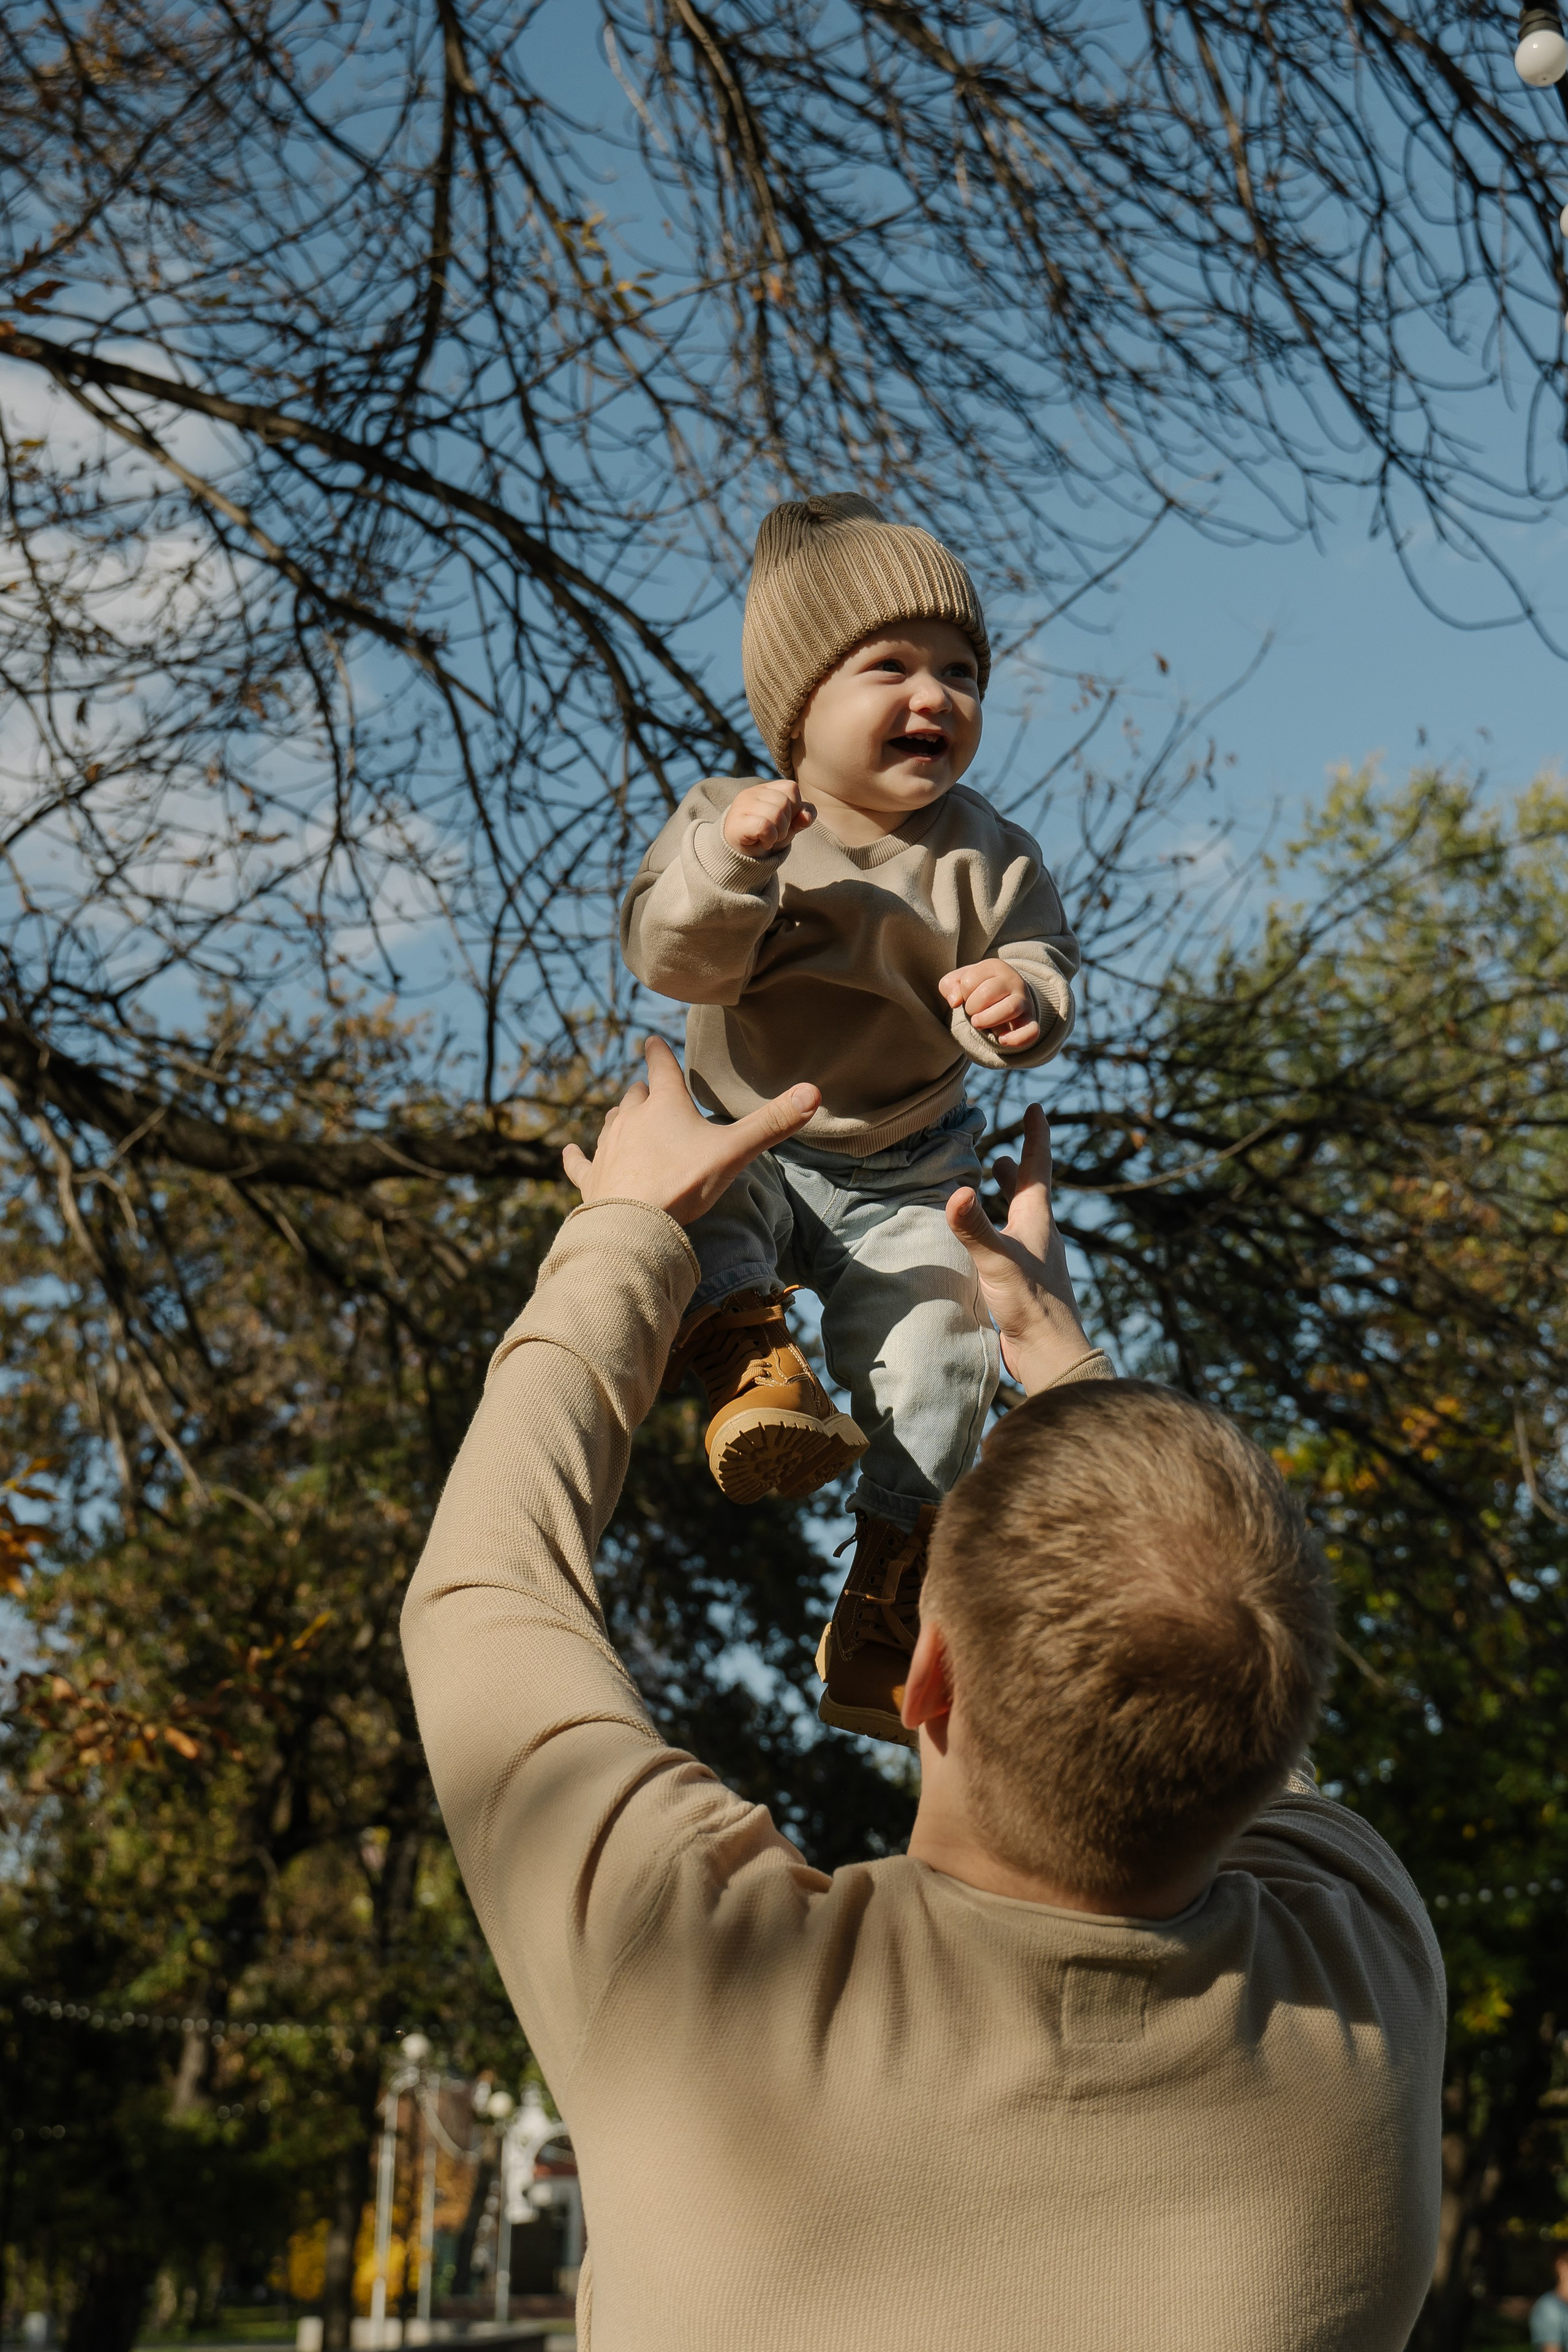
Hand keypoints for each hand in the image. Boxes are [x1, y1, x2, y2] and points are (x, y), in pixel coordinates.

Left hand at [562, 1037, 819, 1225]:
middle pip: (635, 1094)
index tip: (652, 1041)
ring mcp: (607, 1147)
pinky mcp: (592, 1177)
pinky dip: (575, 1156)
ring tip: (626, 1117)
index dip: (659, 1053)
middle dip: (645, 1091)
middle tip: (653, 1092)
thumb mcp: (735, 1151)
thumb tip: (814, 1092)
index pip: (661, 1067)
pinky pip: (579, 1162)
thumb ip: (772, 1123)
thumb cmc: (684, 1182)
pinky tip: (568, 1151)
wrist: (635, 1224)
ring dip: (620, 1117)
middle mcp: (631, 1119)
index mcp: (664, 1105)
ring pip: (611, 1121)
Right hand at [722, 779, 814, 856]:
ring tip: (768, 837)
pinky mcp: (737, 822)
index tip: (783, 821)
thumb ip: (803, 816)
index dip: (795, 808)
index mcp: (767, 789)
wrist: (741, 857)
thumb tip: (806, 816)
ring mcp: (743, 806)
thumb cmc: (766, 836)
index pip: (791, 788)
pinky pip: (764, 826)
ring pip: (776, 814)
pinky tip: (762, 841)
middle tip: (774, 833)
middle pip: (784, 801)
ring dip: (778, 833)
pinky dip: (769, 838)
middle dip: (786, 823)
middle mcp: (752, 792)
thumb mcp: (790, 825)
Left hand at [938, 957, 1039, 1051]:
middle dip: (972, 1008)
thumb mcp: (960, 980)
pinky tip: (1001, 1040)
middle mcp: (1013, 981)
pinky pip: (1031, 1031)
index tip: (970, 995)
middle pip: (986, 994)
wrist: (1007, 995)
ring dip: (987, 1020)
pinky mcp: (1030, 1020)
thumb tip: (955, 1002)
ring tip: (978, 1023)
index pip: (969, 982)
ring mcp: (1024, 1001)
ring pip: (1009, 1008)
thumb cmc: (979, 987)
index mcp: (994, 967)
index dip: (963, 993)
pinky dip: (1016, 1039)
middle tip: (974, 1011)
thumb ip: (949, 985)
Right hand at [945, 1105, 1094, 1392]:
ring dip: (1007, 1197)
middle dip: (1016, 1167)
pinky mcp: (1025, 1281)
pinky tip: (986, 1241)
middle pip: (1028, 1191)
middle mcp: (1039, 1235)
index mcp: (1038, 1220)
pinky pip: (1011, 1242)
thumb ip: (974, 1228)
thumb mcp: (998, 1260)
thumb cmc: (1031, 1304)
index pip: (1036, 1167)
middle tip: (1003, 1149)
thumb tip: (957, 1192)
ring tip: (992, 1184)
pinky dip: (998, 1228)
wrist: (1050, 1353)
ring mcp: (1034, 1258)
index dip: (1035, 1135)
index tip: (1035, 1107)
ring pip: (1020, 1217)